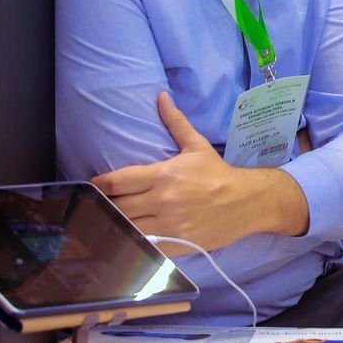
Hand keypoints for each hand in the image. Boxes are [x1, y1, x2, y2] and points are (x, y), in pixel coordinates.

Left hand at [92, 92, 306, 251]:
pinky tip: (128, 237)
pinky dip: (133, 242)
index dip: (100, 185)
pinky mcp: (175, 243)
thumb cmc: (218, 173)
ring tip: (109, 221)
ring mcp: (169, 225)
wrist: (247, 202)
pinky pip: (143, 246)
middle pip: (117, 207)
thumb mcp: (196, 145)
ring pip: (127, 228)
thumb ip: (175, 122)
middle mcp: (163, 200)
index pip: (117, 181)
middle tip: (100, 205)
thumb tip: (161, 97)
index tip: (95, 186)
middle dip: (105, 205)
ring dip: (116, 225)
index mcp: (164, 175)